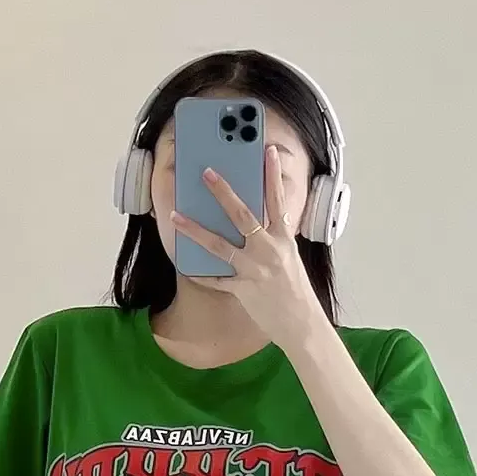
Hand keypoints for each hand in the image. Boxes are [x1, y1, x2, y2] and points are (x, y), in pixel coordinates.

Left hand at [169, 144, 321, 350]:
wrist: (301, 323)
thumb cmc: (295, 290)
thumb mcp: (289, 257)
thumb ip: (272, 238)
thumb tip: (253, 223)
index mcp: (283, 240)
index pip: (277, 201)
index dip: (272, 175)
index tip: (267, 151)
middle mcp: (268, 251)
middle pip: (242, 216)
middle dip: (223, 193)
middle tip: (207, 173)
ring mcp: (254, 270)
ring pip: (219, 245)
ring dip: (195, 230)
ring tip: (176, 215)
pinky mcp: (242, 290)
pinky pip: (216, 280)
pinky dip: (200, 273)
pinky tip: (184, 265)